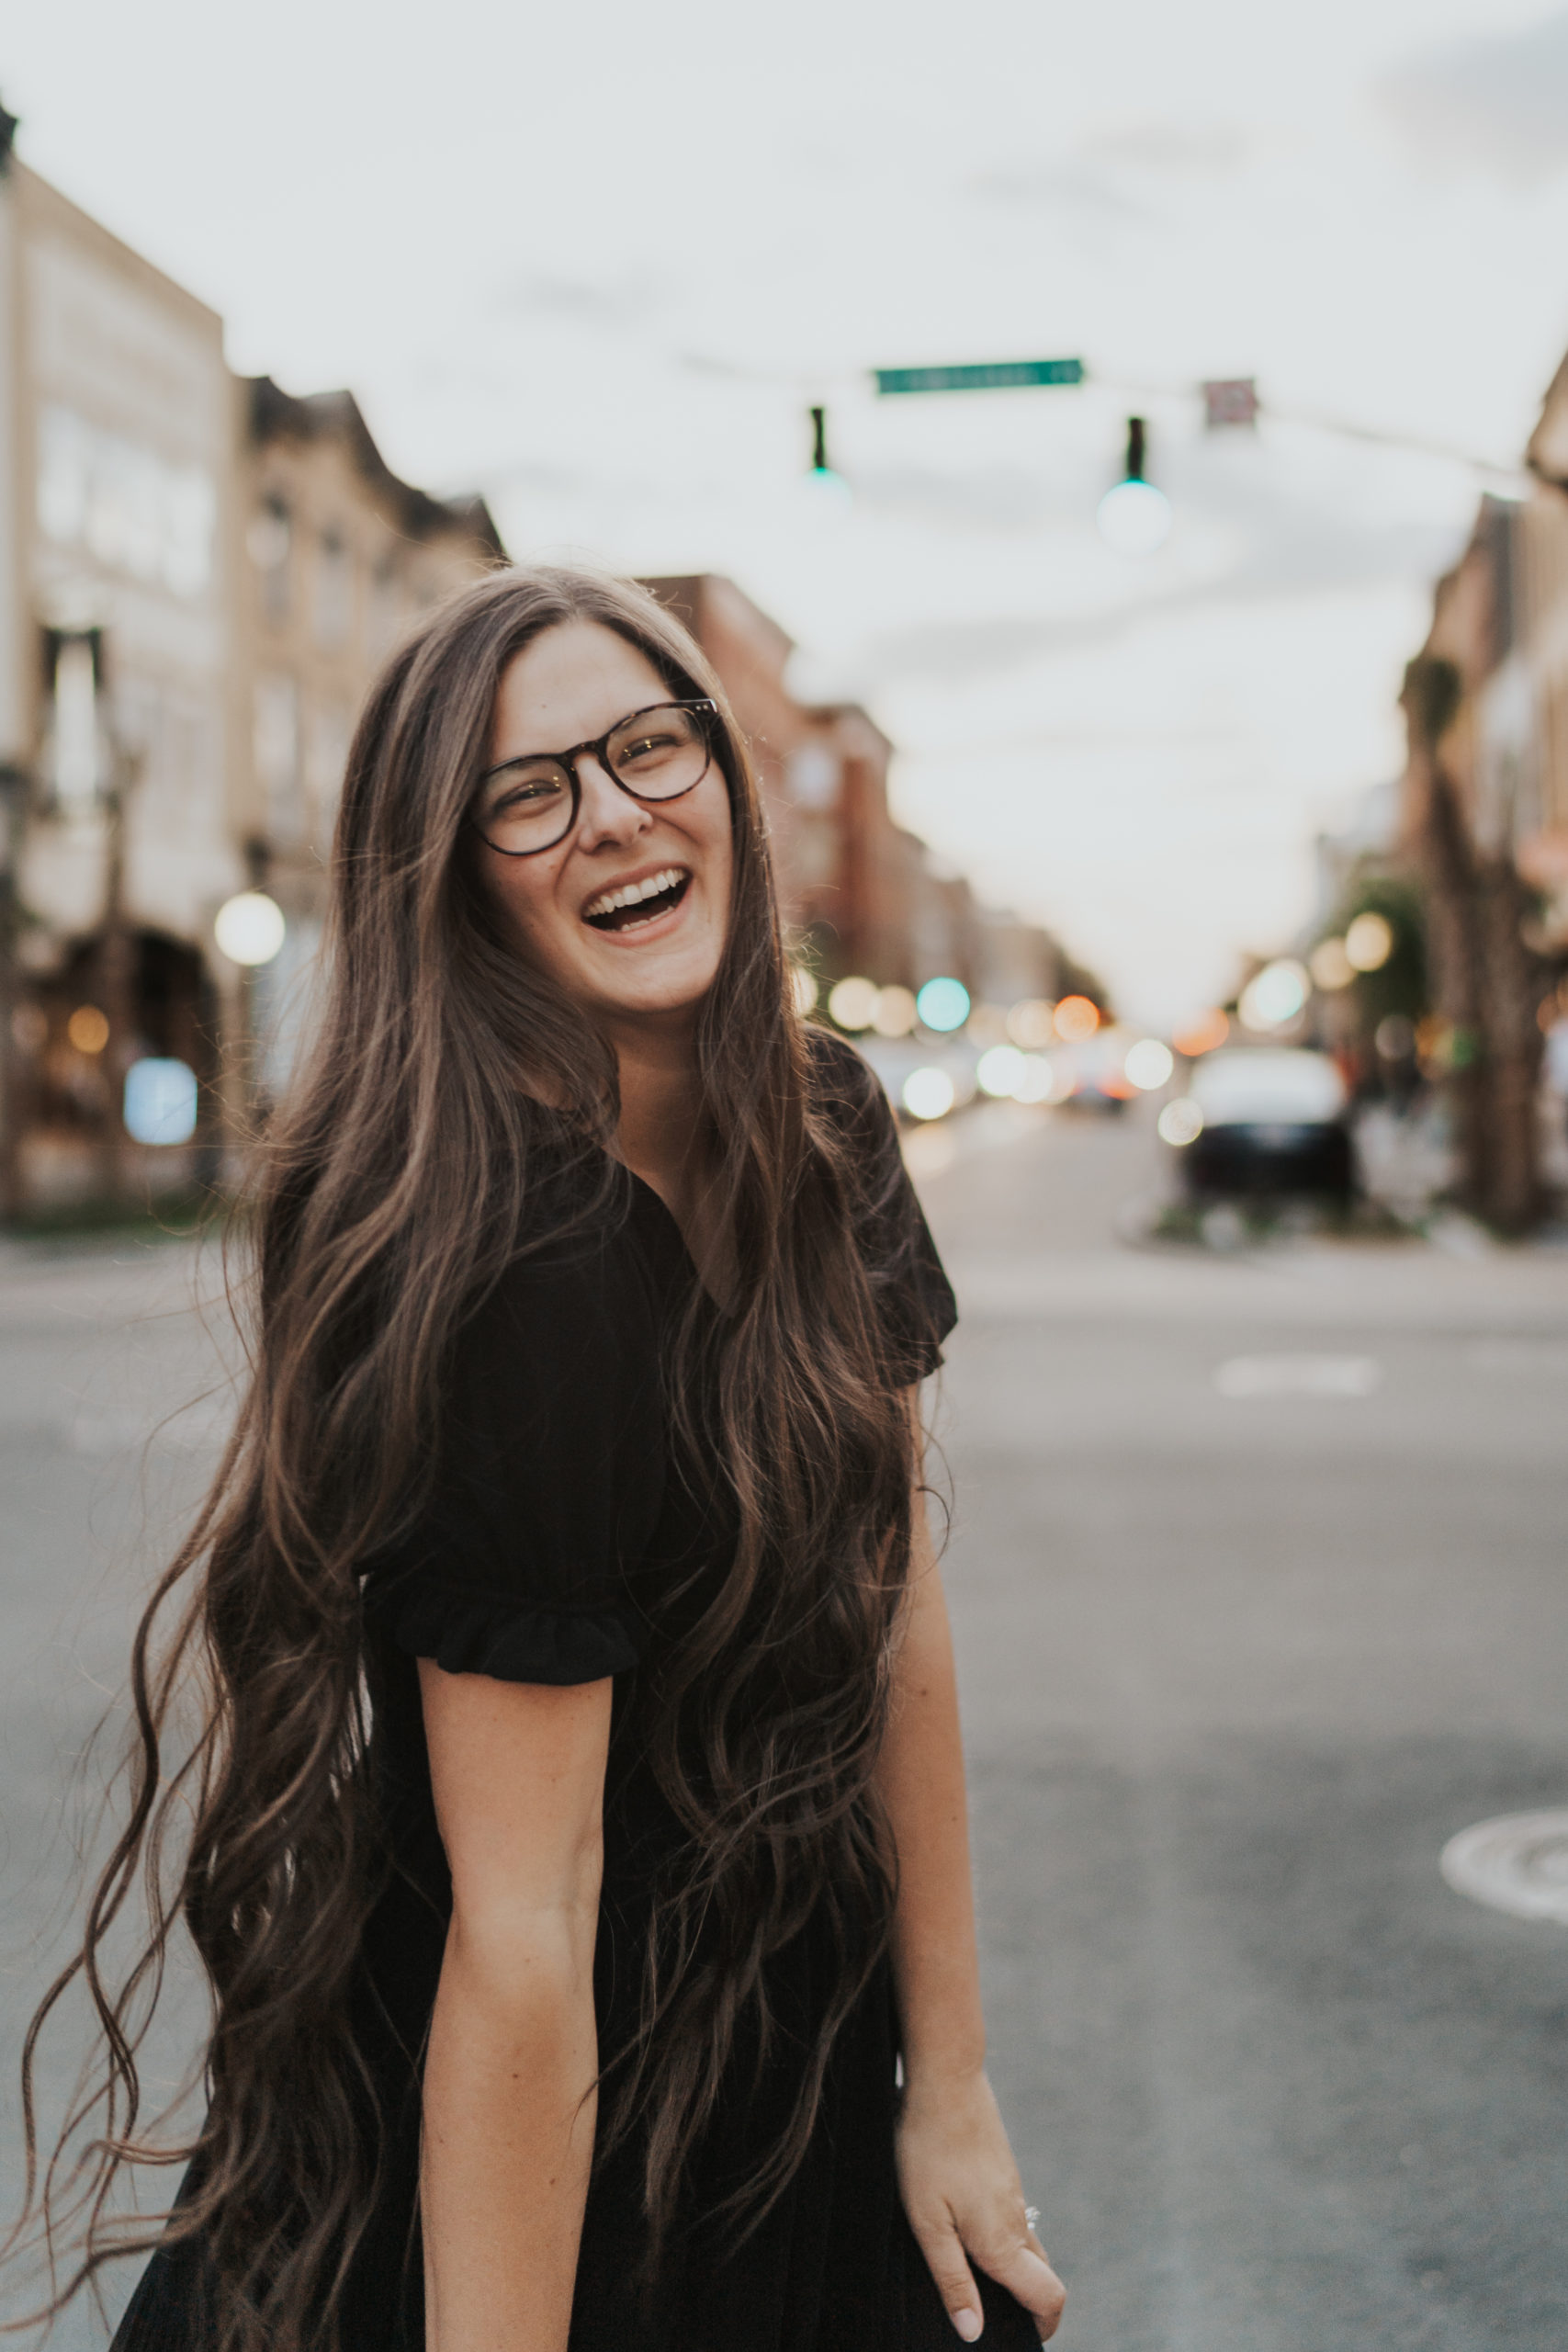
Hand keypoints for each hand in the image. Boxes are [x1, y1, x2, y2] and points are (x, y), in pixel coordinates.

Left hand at [895, 2067, 1065, 2343]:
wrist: (946, 2078)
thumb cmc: (928, 2150)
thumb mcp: (928, 2222)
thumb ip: (953, 2279)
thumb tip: (974, 2333)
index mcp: (1002, 2241)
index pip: (1048, 2296)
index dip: (1044, 2327)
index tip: (1022, 2341)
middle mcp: (1016, 2218)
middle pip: (1039, 2276)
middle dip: (1027, 2304)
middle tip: (991, 2315)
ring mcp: (1012, 2191)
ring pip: (1025, 2245)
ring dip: (1010, 2270)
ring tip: (969, 2277)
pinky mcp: (1001, 2170)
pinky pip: (1010, 2217)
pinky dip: (999, 2239)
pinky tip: (961, 2227)